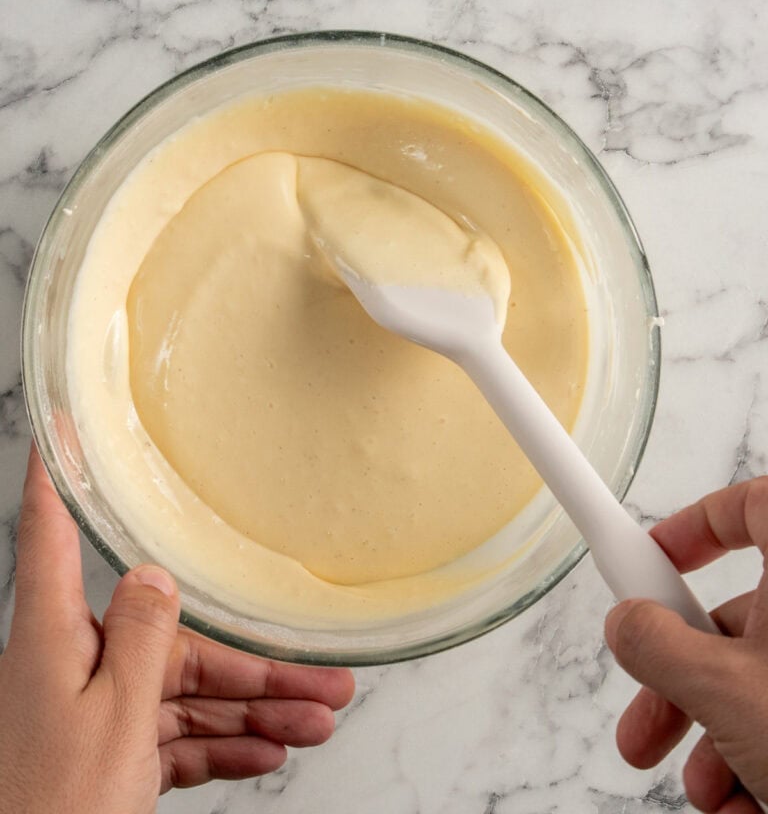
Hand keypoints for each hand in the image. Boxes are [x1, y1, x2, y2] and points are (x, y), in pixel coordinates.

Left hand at [0, 447, 353, 813]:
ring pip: (187, 693)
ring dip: (255, 709)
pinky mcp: (110, 755)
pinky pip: (177, 736)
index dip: (54, 475)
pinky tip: (270, 749)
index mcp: (55, 638)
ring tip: (320, 721)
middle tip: (322, 675)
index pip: (49, 532)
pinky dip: (223, 742)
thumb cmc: (53, 810)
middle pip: (171, 639)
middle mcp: (73, 664)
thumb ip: (141, 637)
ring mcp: (94, 711)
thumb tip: (154, 575)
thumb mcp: (113, 717)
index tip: (59, 426)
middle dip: (251, 662)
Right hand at [604, 478, 767, 812]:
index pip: (749, 506)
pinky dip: (757, 758)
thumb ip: (661, 647)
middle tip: (646, 718)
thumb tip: (628, 624)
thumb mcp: (729, 691)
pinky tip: (747, 805)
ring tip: (708, 790)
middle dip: (680, 677)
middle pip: (736, 619)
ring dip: (714, 735)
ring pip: (757, 683)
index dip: (693, 526)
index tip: (650, 561)